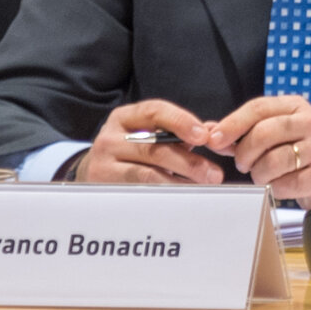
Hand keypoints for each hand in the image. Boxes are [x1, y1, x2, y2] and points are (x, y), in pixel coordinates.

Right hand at [74, 100, 223, 184]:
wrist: (96, 170)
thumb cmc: (134, 151)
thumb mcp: (151, 134)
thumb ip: (181, 132)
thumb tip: (214, 131)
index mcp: (126, 117)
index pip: (154, 111)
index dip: (181, 121)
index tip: (203, 136)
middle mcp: (111, 137)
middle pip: (154, 148)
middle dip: (189, 162)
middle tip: (214, 174)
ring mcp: (103, 162)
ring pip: (146, 174)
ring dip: (179, 182)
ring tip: (201, 188)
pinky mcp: (103, 185)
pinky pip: (138, 191)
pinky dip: (164, 194)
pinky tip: (180, 197)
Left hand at [208, 95, 310, 207]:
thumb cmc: (296, 153)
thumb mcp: (271, 136)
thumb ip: (240, 133)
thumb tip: (209, 131)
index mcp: (295, 106)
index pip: (258, 108)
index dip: (232, 124)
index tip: (214, 139)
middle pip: (264, 133)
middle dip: (245, 153)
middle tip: (243, 165)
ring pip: (273, 161)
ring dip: (259, 174)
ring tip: (264, 175)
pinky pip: (285, 183)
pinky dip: (275, 188)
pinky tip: (281, 185)